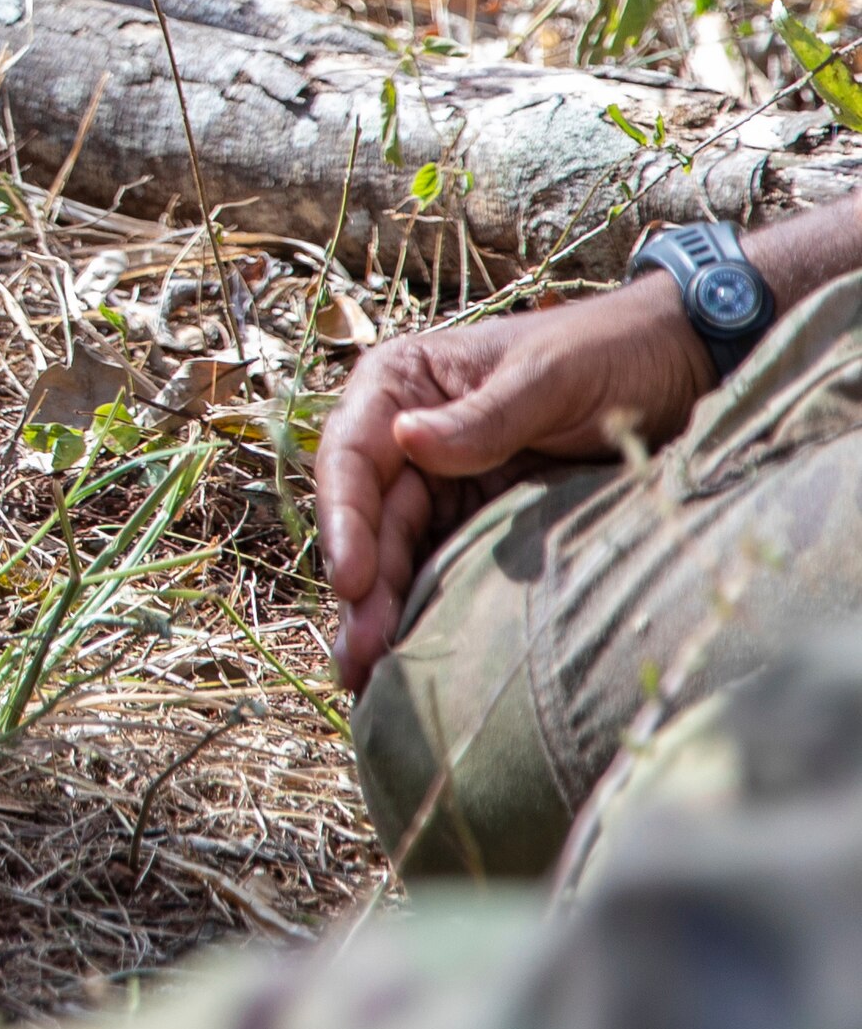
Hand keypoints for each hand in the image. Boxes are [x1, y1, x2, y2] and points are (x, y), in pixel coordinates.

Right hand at [314, 278, 706, 692]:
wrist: (684, 367)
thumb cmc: (610, 352)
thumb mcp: (550, 377)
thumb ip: (483, 416)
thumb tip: (406, 440)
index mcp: (403, 383)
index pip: (352, 454)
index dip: (344, 519)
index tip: (352, 580)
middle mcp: (407, 435)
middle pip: (368, 517)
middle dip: (361, 586)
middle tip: (359, 656)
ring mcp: (442, 482)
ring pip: (395, 552)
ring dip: (379, 611)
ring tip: (366, 676)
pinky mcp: (480, 520)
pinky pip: (439, 568)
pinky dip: (421, 609)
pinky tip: (410, 657)